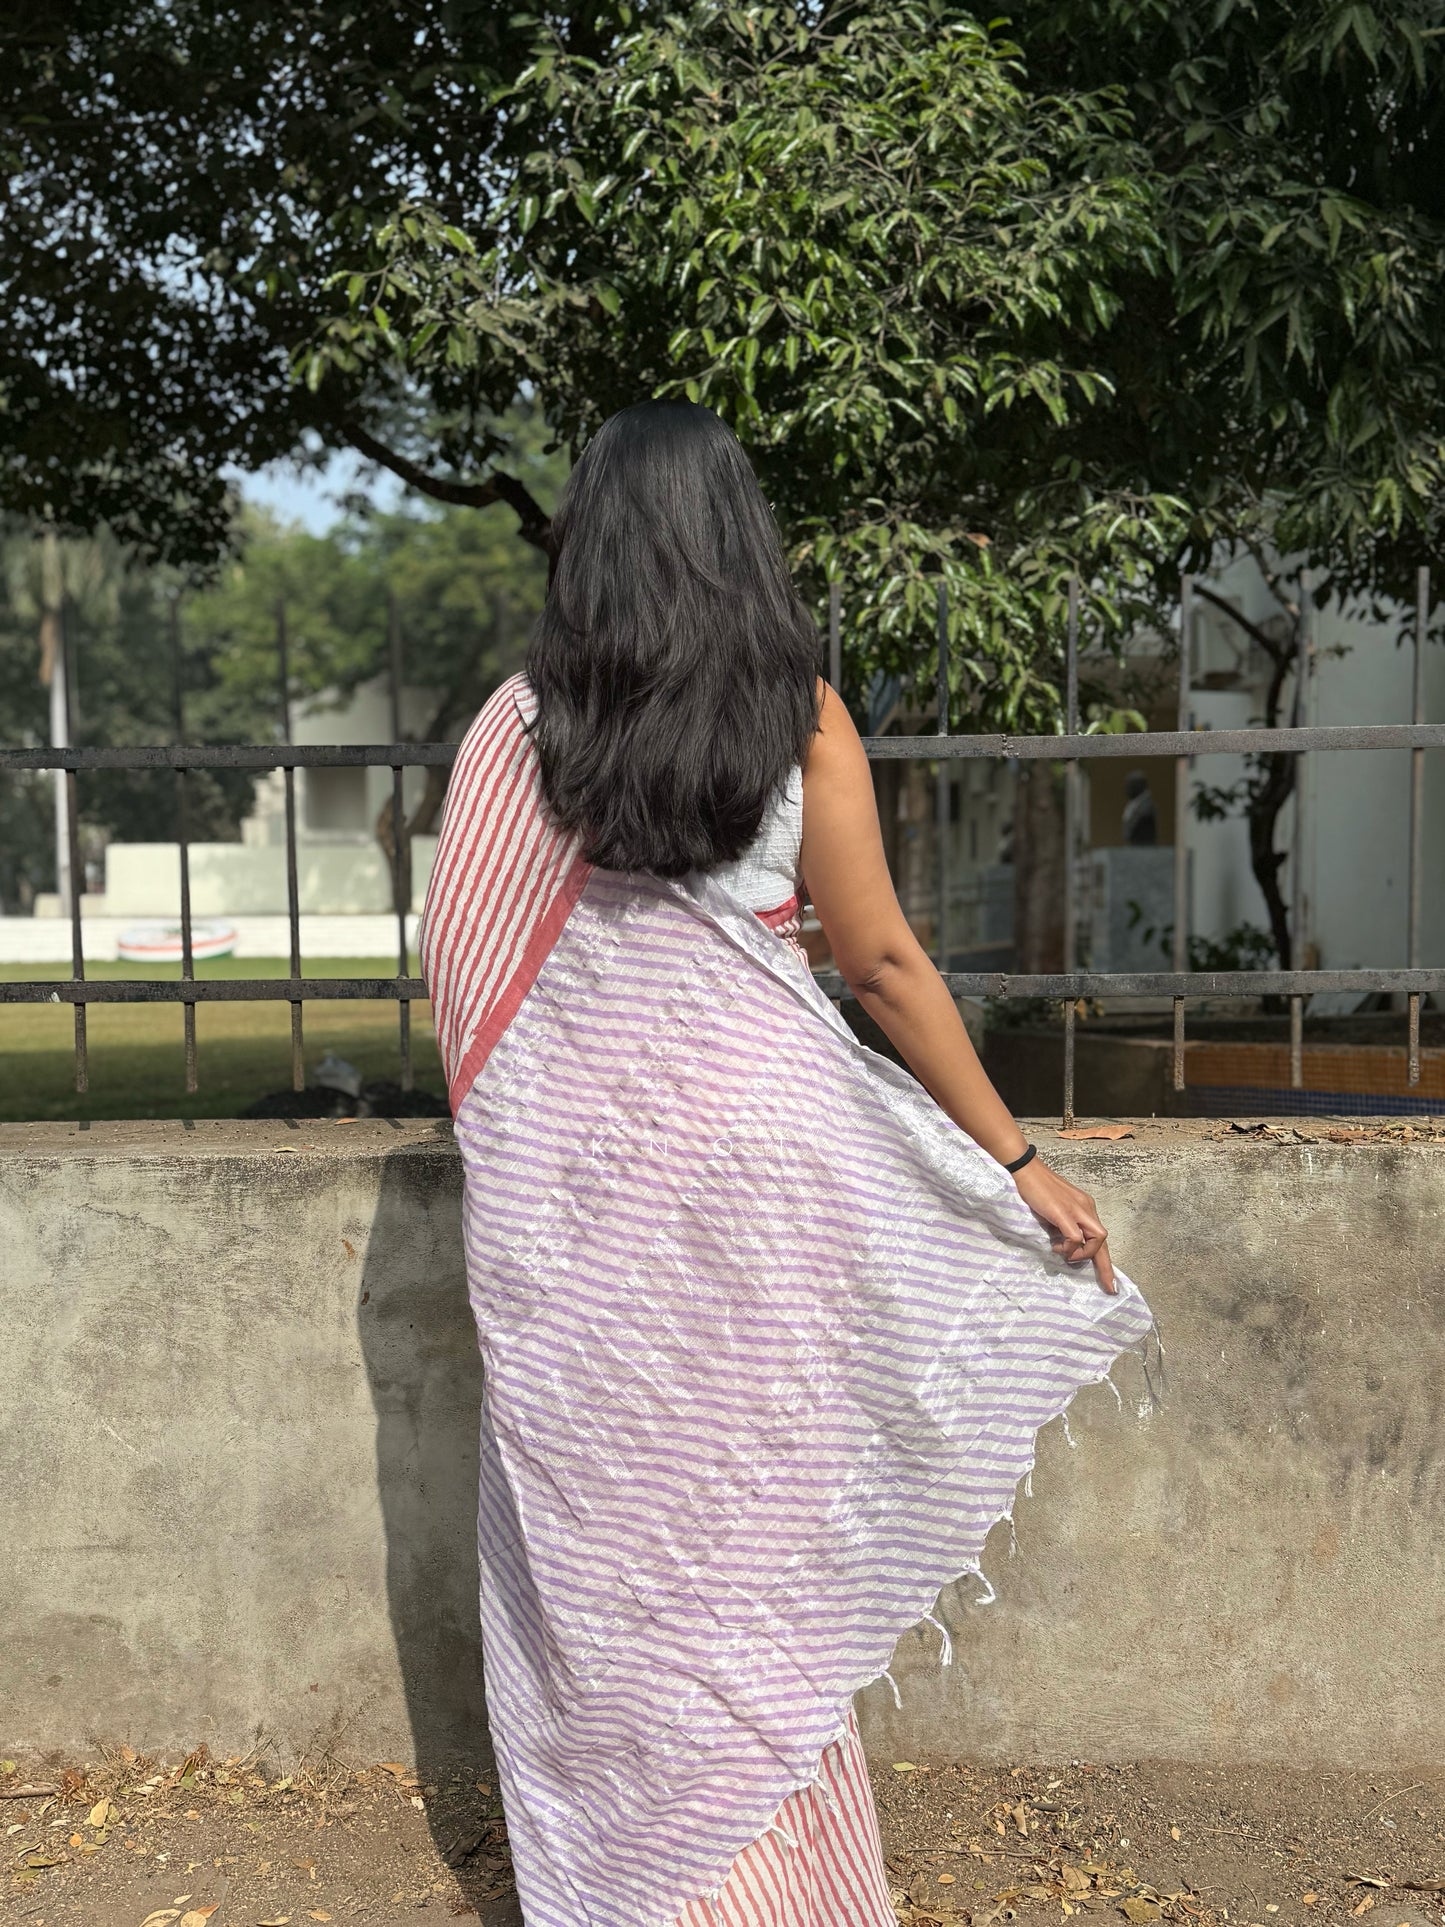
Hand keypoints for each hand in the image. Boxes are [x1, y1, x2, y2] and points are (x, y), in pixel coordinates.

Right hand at [1010, 1156, 1115, 1293]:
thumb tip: (1062, 1245)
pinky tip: (1056, 1246)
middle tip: (1109, 1287)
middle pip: (1103, 1240)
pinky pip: (1076, 1237)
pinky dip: (1069, 1246)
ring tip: (1066, 1255)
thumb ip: (1062, 1225)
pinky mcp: (1064, 1212)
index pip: (1099, 1236)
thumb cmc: (1035, 1189)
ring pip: (1097, 1238)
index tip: (1110, 1281)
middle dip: (1107, 1267)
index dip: (1105, 1260)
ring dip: (1083, 1254)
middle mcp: (1086, 1208)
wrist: (1025, 1170)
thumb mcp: (1054, 1210)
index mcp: (1085, 1207)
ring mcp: (1077, 1209)